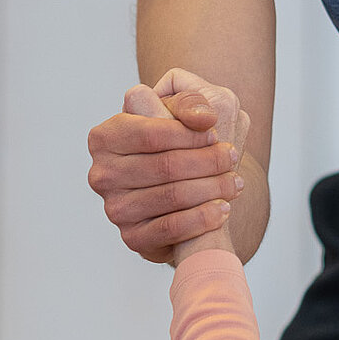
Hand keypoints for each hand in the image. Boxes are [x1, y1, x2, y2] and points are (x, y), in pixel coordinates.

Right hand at [86, 68, 249, 263]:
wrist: (182, 191)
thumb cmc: (180, 144)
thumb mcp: (185, 112)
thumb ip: (191, 102)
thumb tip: (204, 117)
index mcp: (105, 136)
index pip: (149, 133)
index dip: (187, 133)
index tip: (216, 132)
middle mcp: (102, 173)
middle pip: (164, 166)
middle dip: (206, 161)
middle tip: (233, 156)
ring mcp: (115, 208)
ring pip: (171, 196)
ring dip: (211, 188)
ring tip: (235, 182)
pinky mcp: (132, 237)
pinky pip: (170, 228)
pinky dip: (201, 218)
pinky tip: (222, 208)